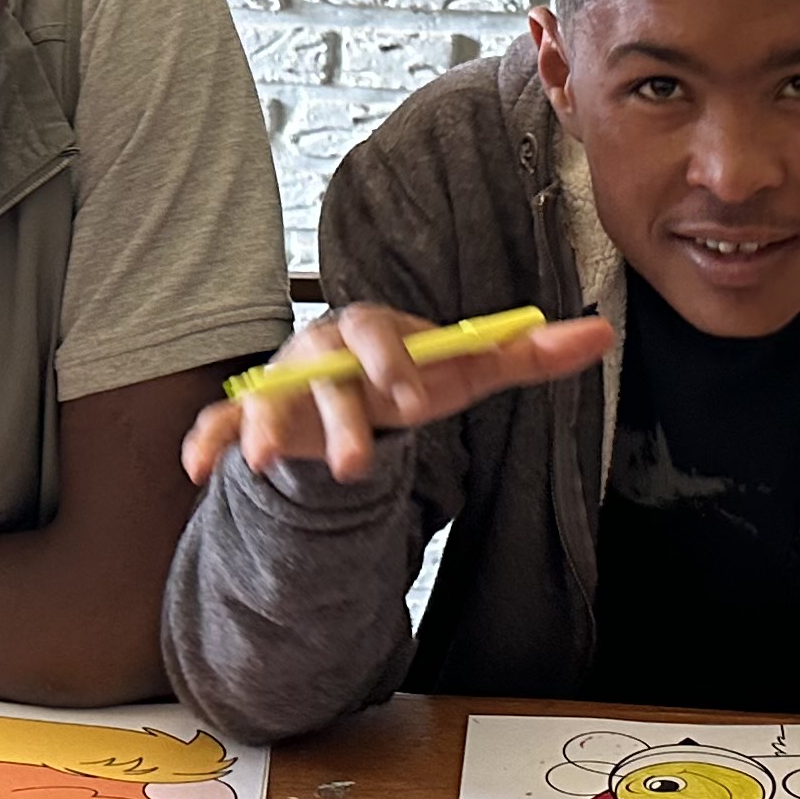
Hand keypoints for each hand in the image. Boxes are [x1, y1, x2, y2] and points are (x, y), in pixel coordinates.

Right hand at [178, 302, 610, 483]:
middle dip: (340, 418)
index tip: (410, 398)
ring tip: (267, 464)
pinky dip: (206, 440)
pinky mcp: (251, 415)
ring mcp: (283, 382)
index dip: (394, 363)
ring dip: (265, 428)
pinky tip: (198, 468)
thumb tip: (601, 332)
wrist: (348, 396)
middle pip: (328, 375)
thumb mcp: (466, 371)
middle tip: (356, 465)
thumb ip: (528, 354)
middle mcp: (324, 349)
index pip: (382, 335)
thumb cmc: (409, 378)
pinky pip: (221, 421)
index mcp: (375, 330)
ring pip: (269, 399)